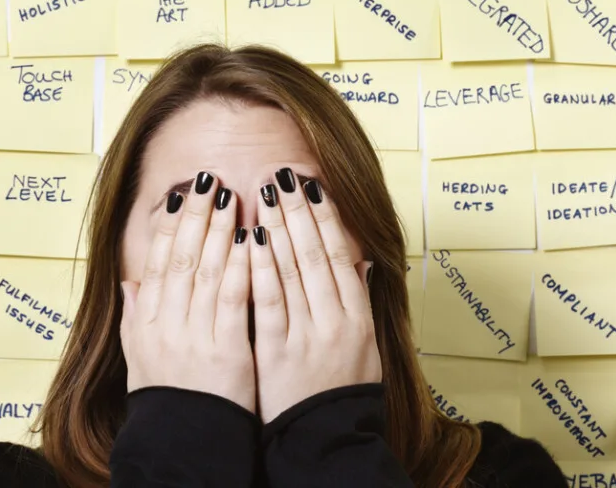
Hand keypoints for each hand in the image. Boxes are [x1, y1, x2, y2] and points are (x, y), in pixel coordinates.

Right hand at [120, 171, 255, 412]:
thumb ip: (136, 319)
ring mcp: (194, 336)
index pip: (156, 263)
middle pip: (180, 258)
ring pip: (205, 271)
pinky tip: (251, 240)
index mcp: (147, 323)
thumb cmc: (169, 402)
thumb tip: (130, 283)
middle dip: (194, 215)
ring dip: (218, 230)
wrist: (184, 444)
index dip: (168, 226)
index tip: (179, 195)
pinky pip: (233, 300)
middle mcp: (166, 324)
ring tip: (230, 196)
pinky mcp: (225, 350)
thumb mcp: (141, 360)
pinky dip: (240, 267)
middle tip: (207, 179)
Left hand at [250, 168, 379, 423]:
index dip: (326, 216)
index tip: (311, 184)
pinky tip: (251, 240)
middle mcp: (336, 321)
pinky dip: (260, 268)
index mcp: (357, 317)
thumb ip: (360, 301)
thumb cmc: (341, 393)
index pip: (342, 254)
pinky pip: (268, 303)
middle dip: (299, 210)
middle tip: (283, 174)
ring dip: (278, 228)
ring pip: (293, 271)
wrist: (326, 441)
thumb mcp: (364, 347)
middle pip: (317, 254)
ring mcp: (308, 336)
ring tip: (264, 193)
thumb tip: (363, 262)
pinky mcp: (277, 353)